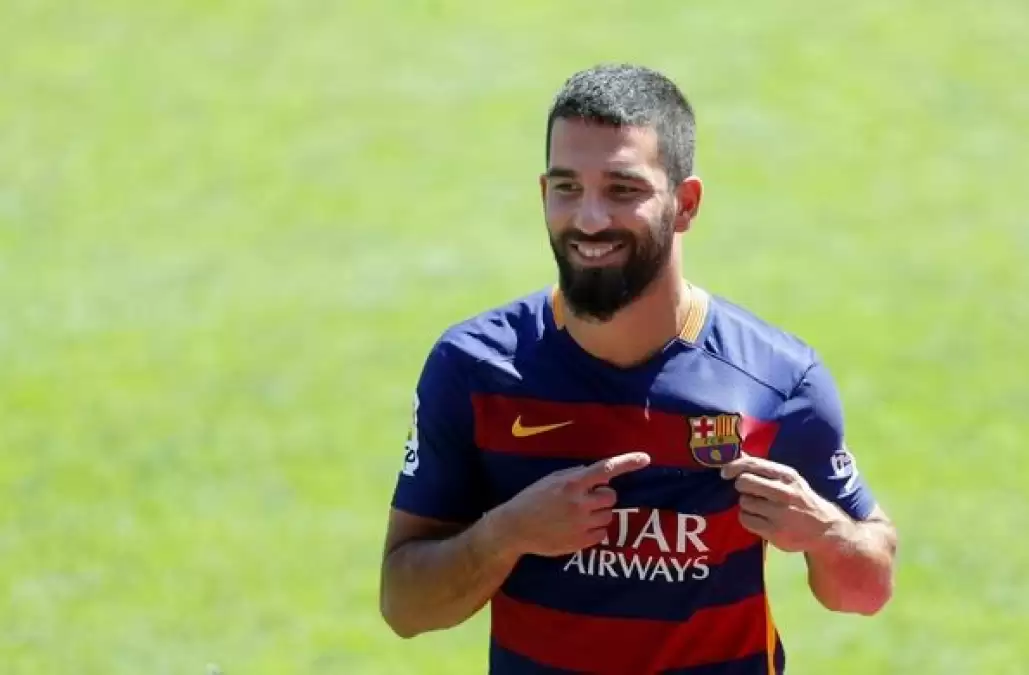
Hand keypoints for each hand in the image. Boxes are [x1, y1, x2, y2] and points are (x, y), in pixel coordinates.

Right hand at [492, 452, 650, 557]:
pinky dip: (595, 529)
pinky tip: (577, 527)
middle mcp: (580, 503)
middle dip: (602, 496)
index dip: (628, 462)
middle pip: (611, 496)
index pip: (606, 469)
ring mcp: (582, 524)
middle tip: (586, 499)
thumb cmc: (533, 499)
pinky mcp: (581, 542)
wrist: (516, 528)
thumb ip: (577, 476)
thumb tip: (601, 475)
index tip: (645, 458)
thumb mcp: (552, 479)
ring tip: (579, 514)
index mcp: (572, 483)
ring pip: (609, 516)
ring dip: (600, 513)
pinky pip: (602, 533)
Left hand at [720, 454, 849, 553]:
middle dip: (741, 486)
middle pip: (744, 482)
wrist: (824, 528)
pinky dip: (747, 518)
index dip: (734, 467)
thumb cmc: (799, 499)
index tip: (724, 473)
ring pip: (744, 501)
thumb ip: (763, 469)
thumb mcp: (788, 480)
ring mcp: (779, 513)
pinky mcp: (774, 531)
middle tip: (749, 492)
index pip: (753, 464)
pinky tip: (759, 518)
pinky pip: (745, 519)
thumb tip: (737, 454)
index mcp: (787, 476)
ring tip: (759, 507)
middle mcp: (784, 492)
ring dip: (746, 504)